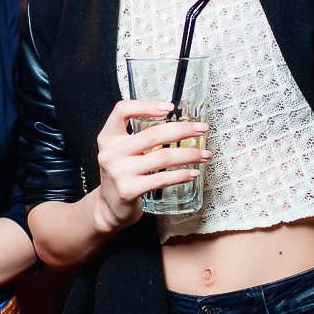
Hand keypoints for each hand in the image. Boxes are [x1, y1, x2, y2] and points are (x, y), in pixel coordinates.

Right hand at [94, 99, 210, 232]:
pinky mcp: (129, 190)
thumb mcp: (121, 151)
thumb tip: (179, 125)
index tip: (170, 108)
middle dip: (183, 129)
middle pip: (153, 134)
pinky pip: (162, 179)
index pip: (122, 110)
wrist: (109, 207)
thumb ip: (139, 137)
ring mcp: (119, 172)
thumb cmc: (122, 175)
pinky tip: (193, 173)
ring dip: (189, 154)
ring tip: (204, 154)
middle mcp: (111, 152)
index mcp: (108, 137)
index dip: (146, 105)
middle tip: (202, 129)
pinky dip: (181, 175)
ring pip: (163, 157)